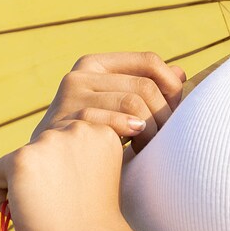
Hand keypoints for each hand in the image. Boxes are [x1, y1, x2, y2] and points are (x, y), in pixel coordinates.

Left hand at [0, 119, 130, 230]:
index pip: (68, 136)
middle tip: (57, 204)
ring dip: (25, 182)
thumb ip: (82, 155)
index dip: (64, 167)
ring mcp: (48, 141)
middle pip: (43, 146)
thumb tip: (52, 156)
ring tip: (42, 210)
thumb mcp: (100, 176)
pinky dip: (1, 195)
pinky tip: (21, 213)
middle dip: (44, 172)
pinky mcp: (22, 159)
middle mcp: (76, 128)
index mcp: (101, 131)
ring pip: (21, 159)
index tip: (75, 193)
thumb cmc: (96, 225)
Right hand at [31, 51, 186, 153]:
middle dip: (163, 114)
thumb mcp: (118, 108)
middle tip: (164, 139)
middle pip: (144, 86)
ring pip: (133, 103)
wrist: (48, 169)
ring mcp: (69, 97)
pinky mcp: (64, 122)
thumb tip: (181, 73)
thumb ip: (145, 89)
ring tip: (148, 149)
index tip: (175, 113)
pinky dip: (130, 136)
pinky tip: (133, 151)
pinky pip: (113, 123)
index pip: (149, 61)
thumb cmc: (90, 139)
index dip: (171, 86)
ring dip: (150, 130)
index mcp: (95, 63)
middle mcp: (79, 74)